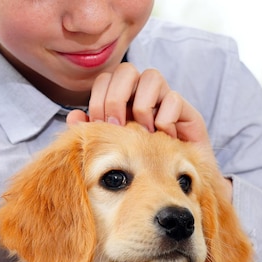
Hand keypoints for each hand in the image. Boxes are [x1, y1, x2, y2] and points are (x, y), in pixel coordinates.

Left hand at [66, 63, 231, 201]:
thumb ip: (92, 134)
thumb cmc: (140, 171)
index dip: (99, 98)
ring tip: (144, 131)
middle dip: (116, 98)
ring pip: (152, 76)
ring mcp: (166, 102)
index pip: (105, 80)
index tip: (99, 126)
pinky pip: (174, 98)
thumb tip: (74, 117)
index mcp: (122, 101)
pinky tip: (163, 137)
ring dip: (142, 105)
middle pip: (126, 70)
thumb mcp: (111, 153)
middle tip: (118, 126)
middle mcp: (143, 96)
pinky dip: (165, 118)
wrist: (174, 190)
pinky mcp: (187, 113)